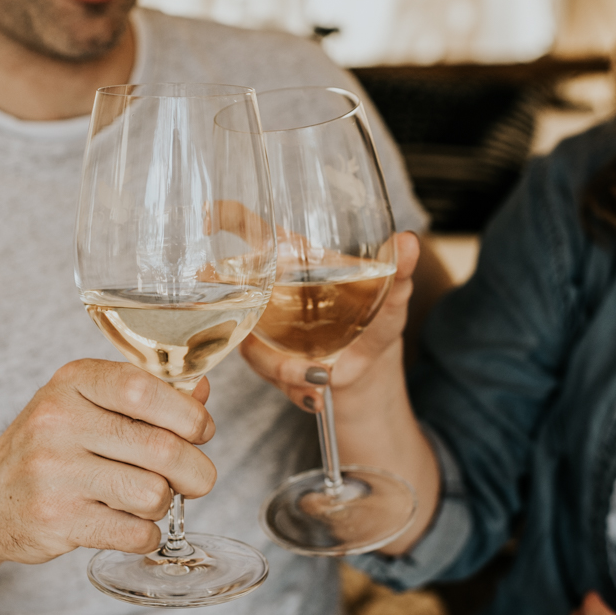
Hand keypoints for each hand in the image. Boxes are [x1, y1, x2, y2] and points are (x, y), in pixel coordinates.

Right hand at [0, 360, 217, 567]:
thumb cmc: (48, 448)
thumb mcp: (85, 404)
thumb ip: (145, 395)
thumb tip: (203, 390)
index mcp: (72, 382)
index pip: (144, 388)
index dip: (188, 413)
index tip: (201, 430)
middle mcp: (57, 422)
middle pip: (161, 448)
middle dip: (196, 470)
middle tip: (197, 479)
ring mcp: (53, 473)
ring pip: (153, 494)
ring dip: (165, 504)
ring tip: (148, 499)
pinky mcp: (55, 520)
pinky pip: (134, 533)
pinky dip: (146, 535)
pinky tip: (132, 526)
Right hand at [239, 231, 420, 410]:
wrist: (370, 365)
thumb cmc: (375, 317)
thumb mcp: (391, 296)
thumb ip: (398, 271)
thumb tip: (409, 242)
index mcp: (292, 259)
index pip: (250, 228)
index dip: (224, 218)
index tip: (206, 218)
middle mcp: (268, 290)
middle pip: (234, 291)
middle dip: (240, 315)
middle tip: (273, 333)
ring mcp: (263, 327)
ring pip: (253, 346)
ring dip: (284, 367)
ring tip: (323, 377)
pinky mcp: (269, 360)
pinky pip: (269, 374)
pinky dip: (295, 387)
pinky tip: (317, 396)